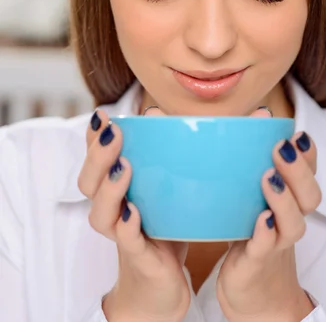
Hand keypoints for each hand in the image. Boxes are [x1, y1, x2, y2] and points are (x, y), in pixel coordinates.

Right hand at [77, 108, 189, 321]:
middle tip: (112, 133)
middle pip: (88, 182)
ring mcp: (120, 234)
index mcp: (114, 189)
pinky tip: (134, 212)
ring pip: (100, 213)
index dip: (92, 138)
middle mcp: (110, 210)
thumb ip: (162, 152)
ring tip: (123, 167)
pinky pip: (126, 241)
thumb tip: (160, 114)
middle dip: (97, 156)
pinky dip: (127, 226)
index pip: (95, 159)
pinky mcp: (137, 256)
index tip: (101, 115)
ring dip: (109, 188)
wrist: (162, 284)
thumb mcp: (163, 188)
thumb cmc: (162, 227)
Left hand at [216, 111, 320, 321]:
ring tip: (269, 177)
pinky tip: (260, 220)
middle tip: (282, 148)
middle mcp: (290, 221)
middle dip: (298, 171)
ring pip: (294, 224)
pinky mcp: (257, 262)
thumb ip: (252, 166)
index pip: (309, 175)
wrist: (253, 294)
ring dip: (283, 199)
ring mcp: (276, 243)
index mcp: (290, 202)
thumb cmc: (251, 236)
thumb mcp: (253, 199)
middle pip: (310, 197)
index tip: (299, 134)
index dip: (309, 156)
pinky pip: (265, 248)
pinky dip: (265, 234)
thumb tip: (250, 121)